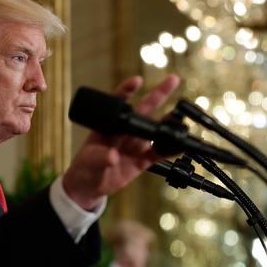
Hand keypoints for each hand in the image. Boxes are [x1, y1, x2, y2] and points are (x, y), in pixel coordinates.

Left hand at [62, 75, 180, 209]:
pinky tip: (181, 144)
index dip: (127, 90)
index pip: (119, 103)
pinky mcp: (141, 160)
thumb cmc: (84, 167)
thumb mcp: (89, 160)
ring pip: (154, 130)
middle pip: (144, 110)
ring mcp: (134, 145)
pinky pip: (158, 153)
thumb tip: (112, 156)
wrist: (88, 187)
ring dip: (167, 122)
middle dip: (159, 94)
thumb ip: (100, 157)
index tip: (137, 81)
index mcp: (109, 125)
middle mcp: (124, 132)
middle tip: (172, 80)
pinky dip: (170, 150)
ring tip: (181, 114)